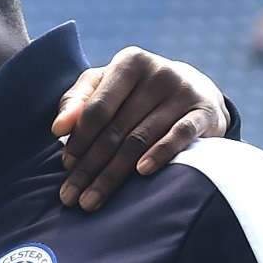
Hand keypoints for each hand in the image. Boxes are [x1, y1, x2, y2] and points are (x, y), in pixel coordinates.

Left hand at [50, 47, 227, 211]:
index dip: (79, 139)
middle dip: (90, 166)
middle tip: (72, 196)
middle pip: (116, 129)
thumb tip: (58, 128)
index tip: (65, 166)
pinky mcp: (204, 112)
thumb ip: (77, 101)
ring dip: (113, 174)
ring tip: (92, 200)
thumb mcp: (105, 86)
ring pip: (140, 139)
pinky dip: (159, 154)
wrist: (195, 88)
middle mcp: (158, 72)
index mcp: (129, 63)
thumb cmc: (136, 92)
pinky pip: (179, 136)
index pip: (97, 108)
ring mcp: (183, 91)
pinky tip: (141, 173)